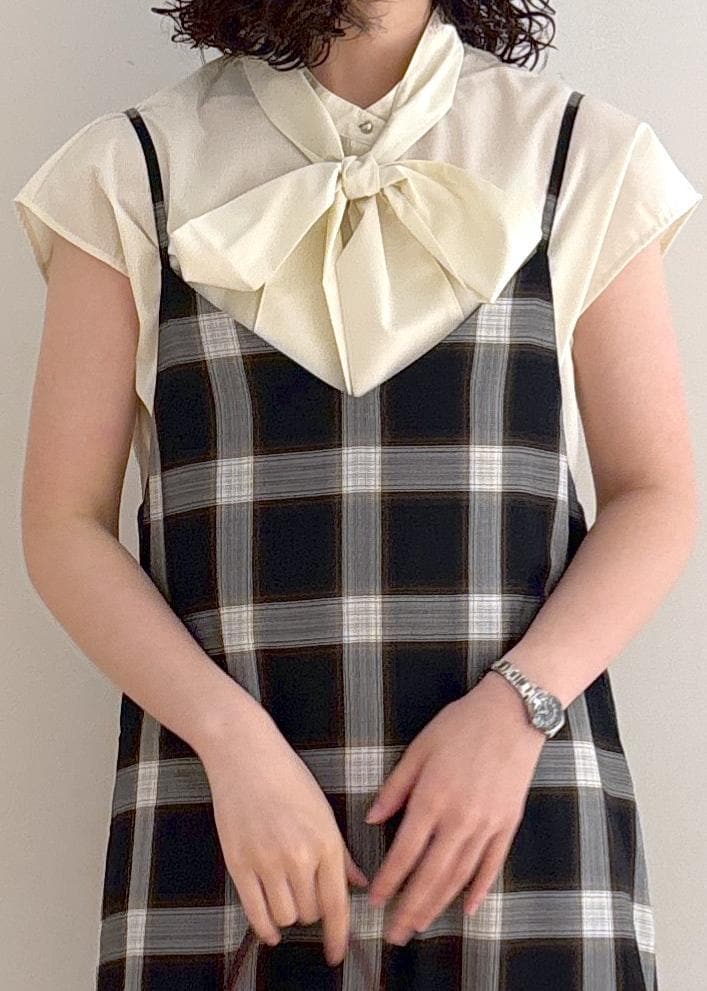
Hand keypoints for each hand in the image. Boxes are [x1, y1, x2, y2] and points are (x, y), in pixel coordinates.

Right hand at [198, 706, 368, 965]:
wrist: (244, 753)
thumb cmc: (288, 776)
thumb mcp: (323, 811)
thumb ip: (341, 854)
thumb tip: (360, 886)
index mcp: (326, 841)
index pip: (337, 904)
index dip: (338, 936)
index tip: (336, 955)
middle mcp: (299, 855)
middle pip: (311, 913)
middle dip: (313, 911)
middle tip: (307, 893)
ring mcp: (266, 861)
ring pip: (285, 916)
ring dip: (289, 913)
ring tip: (287, 894)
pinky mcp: (238, 863)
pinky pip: (255, 912)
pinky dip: (265, 927)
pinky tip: (270, 927)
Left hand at [364, 670, 545, 944]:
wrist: (512, 713)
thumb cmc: (459, 725)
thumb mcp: (419, 748)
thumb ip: (395, 788)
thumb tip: (372, 819)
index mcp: (433, 798)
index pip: (405, 852)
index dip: (389, 880)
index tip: (375, 901)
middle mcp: (460, 818)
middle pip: (432, 875)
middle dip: (410, 907)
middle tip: (394, 933)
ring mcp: (488, 824)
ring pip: (460, 876)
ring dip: (439, 904)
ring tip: (421, 925)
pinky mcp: (508, 823)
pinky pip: (492, 864)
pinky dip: (479, 889)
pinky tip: (466, 908)